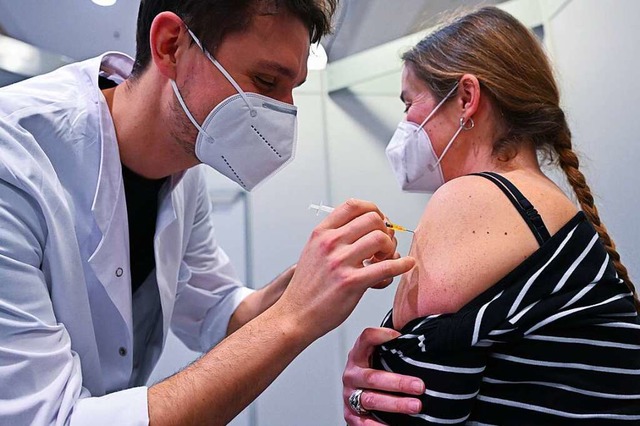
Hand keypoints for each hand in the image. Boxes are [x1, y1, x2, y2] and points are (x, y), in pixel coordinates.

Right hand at [276, 199, 414, 339]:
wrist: (295, 315)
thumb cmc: (307, 288)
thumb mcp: (314, 252)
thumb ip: (335, 237)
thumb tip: (368, 229)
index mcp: (321, 233)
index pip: (354, 206)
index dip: (373, 210)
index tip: (379, 221)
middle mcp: (330, 243)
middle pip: (372, 219)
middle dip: (385, 231)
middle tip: (384, 246)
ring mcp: (340, 262)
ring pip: (381, 239)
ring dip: (390, 249)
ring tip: (384, 260)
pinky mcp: (351, 282)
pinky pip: (386, 267)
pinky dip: (402, 265)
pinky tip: (405, 265)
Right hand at [343, 327, 423, 424]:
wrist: (361, 391)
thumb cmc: (376, 368)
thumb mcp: (381, 352)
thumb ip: (395, 342)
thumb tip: (417, 331)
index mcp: (358, 354)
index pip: (365, 339)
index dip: (380, 335)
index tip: (399, 337)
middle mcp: (352, 375)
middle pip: (373, 377)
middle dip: (398, 383)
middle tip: (419, 386)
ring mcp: (350, 395)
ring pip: (371, 400)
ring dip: (395, 404)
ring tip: (415, 406)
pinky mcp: (351, 415)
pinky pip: (364, 424)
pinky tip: (394, 425)